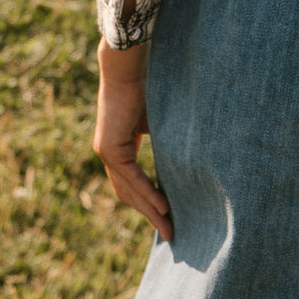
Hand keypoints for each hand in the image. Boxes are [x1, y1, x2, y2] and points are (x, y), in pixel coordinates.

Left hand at [93, 40, 172, 241]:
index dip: (151, 201)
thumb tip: (192, 158)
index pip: (134, 182)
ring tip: (170, 228)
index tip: (171, 216)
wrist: (129, 65)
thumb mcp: (160, 122)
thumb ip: (167, 142)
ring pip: (129, 191)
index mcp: (120, 146)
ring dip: (150, 211)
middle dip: (151, 215)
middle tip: (172, 233)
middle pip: (130, 193)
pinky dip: (147, 193)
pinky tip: (163, 207)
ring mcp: (107, 152)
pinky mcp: (110, 149)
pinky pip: (131, 178)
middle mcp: (109, 153)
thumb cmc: (148, 85)